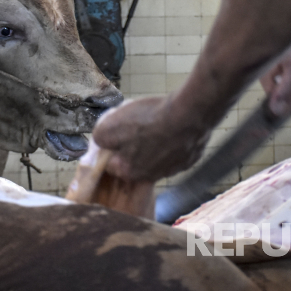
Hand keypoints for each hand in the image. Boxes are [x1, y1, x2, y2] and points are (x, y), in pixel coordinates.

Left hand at [92, 96, 209, 181]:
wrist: (190, 114)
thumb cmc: (150, 119)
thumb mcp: (111, 125)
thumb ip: (100, 137)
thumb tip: (100, 142)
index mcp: (128, 171)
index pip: (111, 163)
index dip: (112, 145)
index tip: (117, 132)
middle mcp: (150, 176)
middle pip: (134, 162)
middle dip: (133, 147)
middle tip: (138, 126)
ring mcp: (172, 169)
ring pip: (156, 158)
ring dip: (154, 145)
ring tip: (157, 123)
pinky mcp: (189, 159)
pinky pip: (175, 152)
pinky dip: (173, 142)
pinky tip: (173, 127)